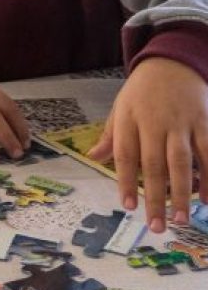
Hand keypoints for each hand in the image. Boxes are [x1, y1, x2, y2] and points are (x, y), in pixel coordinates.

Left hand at [87, 57, 207, 232]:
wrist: (172, 63)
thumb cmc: (142, 91)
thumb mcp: (120, 107)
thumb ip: (111, 135)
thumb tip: (92, 157)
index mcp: (129, 118)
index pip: (125, 154)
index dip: (126, 180)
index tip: (127, 206)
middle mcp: (155, 121)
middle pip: (154, 164)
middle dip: (155, 197)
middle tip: (156, 226)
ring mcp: (181, 122)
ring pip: (182, 161)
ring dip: (182, 192)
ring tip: (180, 219)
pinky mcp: (204, 121)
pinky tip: (207, 199)